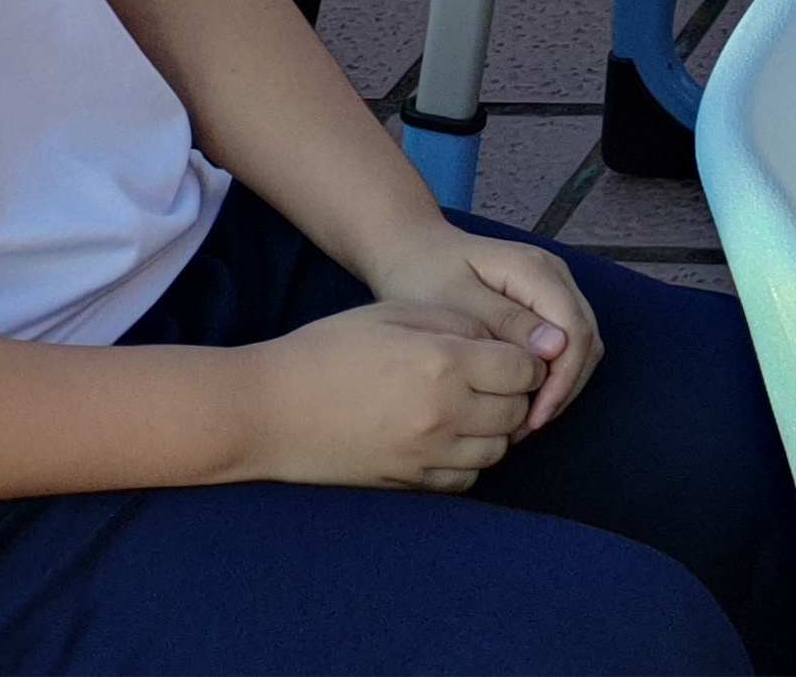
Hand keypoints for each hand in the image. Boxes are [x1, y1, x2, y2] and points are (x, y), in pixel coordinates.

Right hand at [233, 302, 548, 492]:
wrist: (269, 410)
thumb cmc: (329, 349)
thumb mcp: (396, 313)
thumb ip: (457, 323)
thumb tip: (499, 341)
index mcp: (444, 363)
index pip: (523, 369)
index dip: (525, 359)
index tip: (510, 354)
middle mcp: (444, 414)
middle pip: (517, 412)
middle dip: (515, 394)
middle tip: (493, 379)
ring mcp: (426, 454)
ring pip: (498, 450)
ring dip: (495, 429)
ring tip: (472, 407)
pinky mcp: (408, 482)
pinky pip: (466, 479)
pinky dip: (469, 460)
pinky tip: (449, 437)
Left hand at [356, 224, 603, 438]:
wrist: (411, 251)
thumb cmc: (425, 276)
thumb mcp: (456, 302)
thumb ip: (506, 322)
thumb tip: (556, 349)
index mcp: (536, 271)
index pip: (574, 331)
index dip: (562, 380)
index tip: (532, 419)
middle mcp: (555, 275)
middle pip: (585, 338)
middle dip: (564, 387)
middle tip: (526, 428)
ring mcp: (552, 286)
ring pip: (581, 343)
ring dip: (561, 384)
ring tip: (524, 420)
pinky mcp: (543, 300)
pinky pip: (565, 340)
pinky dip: (553, 373)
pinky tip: (523, 397)